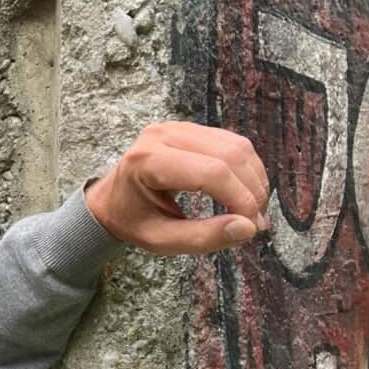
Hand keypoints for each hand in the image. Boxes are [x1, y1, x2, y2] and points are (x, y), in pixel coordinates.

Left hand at [85, 121, 270, 254]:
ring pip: (236, 146)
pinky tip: (244, 193)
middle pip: (229, 155)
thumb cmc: (132, 222)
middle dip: (252, 191)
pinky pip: (231, 142)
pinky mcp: (190, 129)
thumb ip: (203, 237)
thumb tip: (248, 228)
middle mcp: (163, 135)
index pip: (211, 173)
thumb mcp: (160, 241)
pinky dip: (246, 169)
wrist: (112, 201)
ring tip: (252, 211)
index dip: (240, 199)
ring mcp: (177, 127)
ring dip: (253, 179)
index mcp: (148, 161)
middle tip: (256, 223)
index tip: (251, 227)